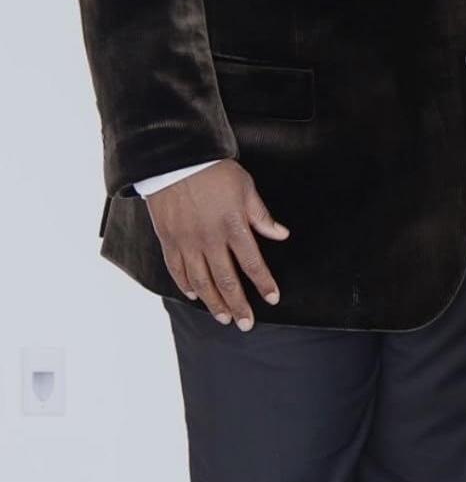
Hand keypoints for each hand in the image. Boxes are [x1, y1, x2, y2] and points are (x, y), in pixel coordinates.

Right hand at [145, 160, 288, 330]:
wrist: (174, 157)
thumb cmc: (213, 170)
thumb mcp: (246, 188)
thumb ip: (262, 216)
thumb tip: (281, 234)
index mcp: (234, 227)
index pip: (253, 264)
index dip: (264, 284)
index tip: (272, 299)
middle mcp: (211, 239)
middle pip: (227, 280)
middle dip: (239, 305)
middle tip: (246, 324)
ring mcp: (187, 241)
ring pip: (202, 280)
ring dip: (214, 302)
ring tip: (224, 318)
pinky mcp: (168, 238)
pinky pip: (177, 268)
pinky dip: (186, 284)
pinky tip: (194, 295)